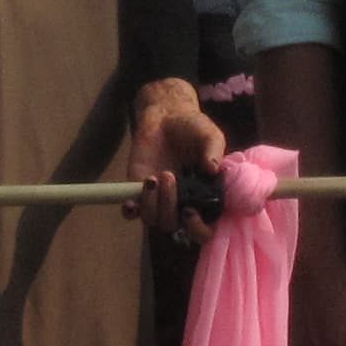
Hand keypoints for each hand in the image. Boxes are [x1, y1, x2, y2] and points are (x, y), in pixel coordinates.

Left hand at [123, 79, 227, 239]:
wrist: (167, 116)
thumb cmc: (194, 129)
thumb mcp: (210, 137)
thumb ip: (214, 152)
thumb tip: (212, 169)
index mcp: (203, 197)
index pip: (204, 228)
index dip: (198, 229)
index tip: (190, 212)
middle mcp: (181, 203)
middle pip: (173, 225)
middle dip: (169, 207)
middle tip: (169, 176)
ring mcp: (159, 198)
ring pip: (153, 220)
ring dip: (151, 203)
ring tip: (153, 177)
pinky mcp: (138, 190)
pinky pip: (133, 212)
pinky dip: (131, 210)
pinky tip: (131, 201)